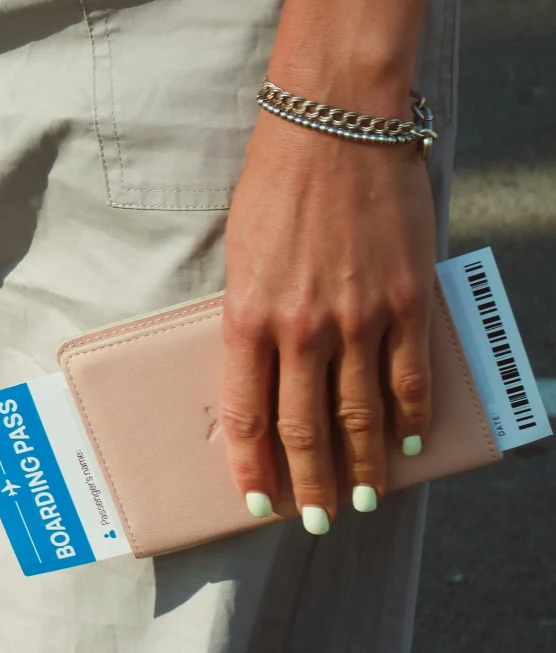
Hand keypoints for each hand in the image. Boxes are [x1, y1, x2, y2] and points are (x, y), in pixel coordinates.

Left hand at [220, 105, 434, 532]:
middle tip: (314, 521)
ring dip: (361, 466)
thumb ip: (250, 319)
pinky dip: (411, 419)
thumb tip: (260, 375)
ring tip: (361, 501)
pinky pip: (410, 378)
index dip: (253, 467)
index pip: (246, 414)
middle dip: (309, 484)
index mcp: (246, 317)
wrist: (336, 130)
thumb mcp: (242, 258)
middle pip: (305, 429)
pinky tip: (407, 445)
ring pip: (361, 416)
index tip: (256, 501)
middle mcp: (301, 328)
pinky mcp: (405, 303)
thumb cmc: (276, 188)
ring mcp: (358, 319)